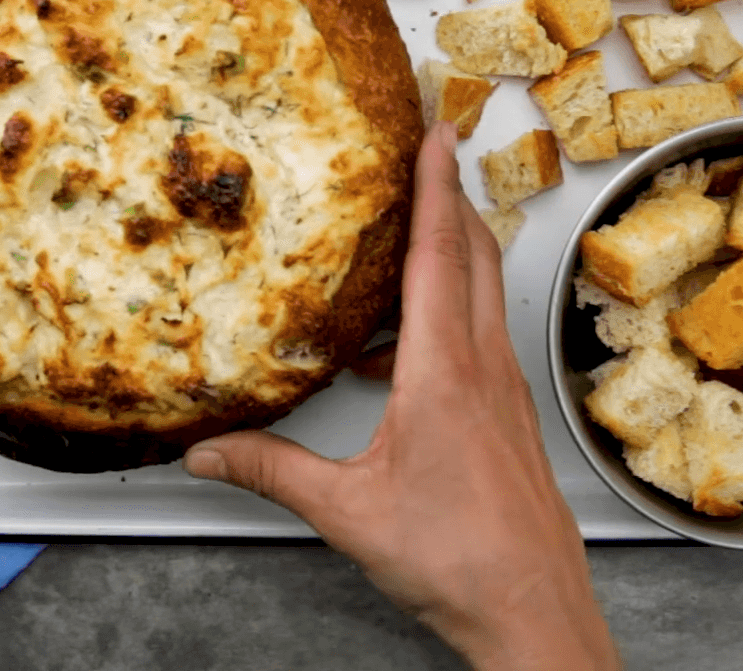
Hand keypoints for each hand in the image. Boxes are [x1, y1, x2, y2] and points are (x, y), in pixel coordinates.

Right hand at [183, 125, 619, 669]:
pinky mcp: (509, 417)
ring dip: (447, 257)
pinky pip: (478, 340)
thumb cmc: (458, 558)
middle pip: (472, 255)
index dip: (434, 186)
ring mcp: (504, 391)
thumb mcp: (346, 511)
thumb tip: (210, 452)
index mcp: (445, 371)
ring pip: (480, 295)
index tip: (434, 133)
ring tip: (401, 246)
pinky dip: (443, 320)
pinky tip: (396, 360)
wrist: (532, 609)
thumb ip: (272, 471)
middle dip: (449, 197)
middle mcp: (484, 367)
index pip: (438, 254)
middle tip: (428, 155)